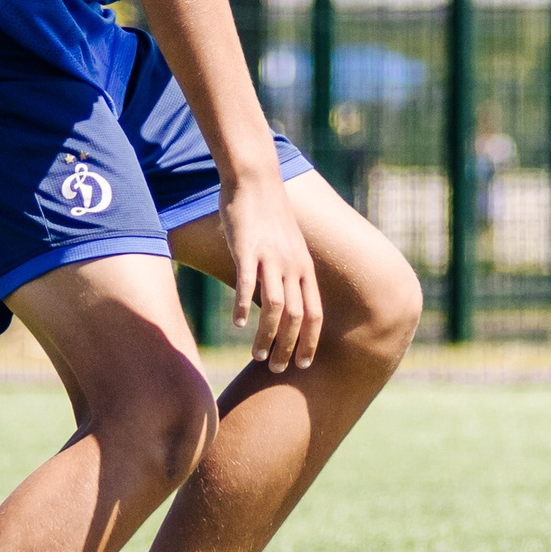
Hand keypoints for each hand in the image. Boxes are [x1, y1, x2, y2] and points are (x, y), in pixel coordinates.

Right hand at [220, 172, 322, 372]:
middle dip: (289, 348)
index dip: (310, 342)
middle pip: (296, 317)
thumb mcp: (286, 248)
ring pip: (275, 306)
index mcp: (304, 269)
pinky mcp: (248, 248)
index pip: (315, 314)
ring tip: (257, 356)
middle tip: (278, 370)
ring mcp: (271, 258)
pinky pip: (247, 283)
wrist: (256, 180)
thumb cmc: (268, 216)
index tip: (303, 365)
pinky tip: (235, 324)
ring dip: (267, 336)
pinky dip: (241, 306)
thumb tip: (278, 304)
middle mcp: (293, 266)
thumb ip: (286, 274)